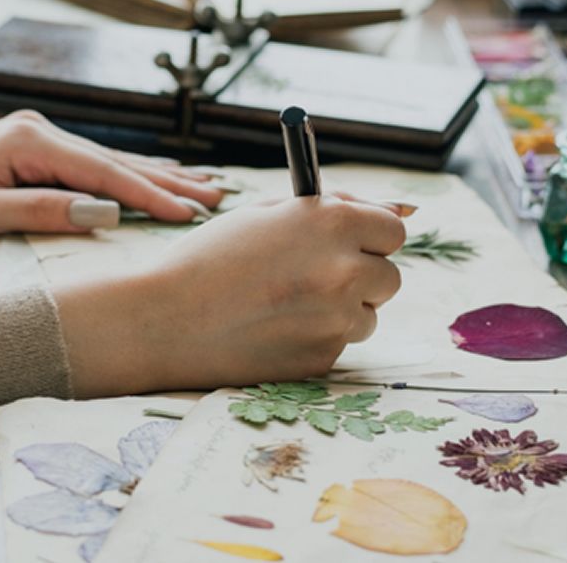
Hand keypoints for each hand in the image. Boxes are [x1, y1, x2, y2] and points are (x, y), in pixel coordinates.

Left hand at [0, 111, 222, 264]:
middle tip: (218, 198)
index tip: (187, 213)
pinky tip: (162, 177)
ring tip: (206, 187)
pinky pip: (98, 168)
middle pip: (117, 163)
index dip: (147, 194)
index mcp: (29, 139)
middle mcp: (42, 132)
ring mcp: (44, 141)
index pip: (101, 172)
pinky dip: (133, 177)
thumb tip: (103, 214)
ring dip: (160, 178)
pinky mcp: (42, 155)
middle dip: (169, 182)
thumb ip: (41, 210)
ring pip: (114, 164)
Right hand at [53, 195, 405, 395]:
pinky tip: (273, 331)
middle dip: (362, 276)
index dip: (371, 236)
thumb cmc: (210, 258)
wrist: (163, 319)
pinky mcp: (324, 358)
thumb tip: (403, 209)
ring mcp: (337, 318)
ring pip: (367, 315)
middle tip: (314, 277)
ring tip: (284, 306)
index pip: (393, 229)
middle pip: (390, 276)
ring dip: (341, 310)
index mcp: (333, 222)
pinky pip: (338, 344)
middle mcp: (345, 268)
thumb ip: (334, 208)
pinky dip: (316, 339)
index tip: (352, 244)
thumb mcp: (268, 214)